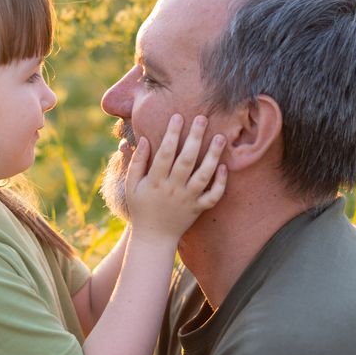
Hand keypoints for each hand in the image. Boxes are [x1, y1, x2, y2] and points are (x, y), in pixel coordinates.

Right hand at [125, 114, 227, 242]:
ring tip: (220, 137)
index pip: (164, 154)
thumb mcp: (132, 185)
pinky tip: (223, 167)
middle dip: (194, 138)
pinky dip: (220, 183)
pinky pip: (212, 196)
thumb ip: (138, 162)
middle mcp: (173, 189)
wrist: (154, 238)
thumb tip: (145, 139)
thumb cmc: (141, 207)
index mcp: (155, 181)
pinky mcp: (198, 208)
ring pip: (203, 176)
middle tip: (202, 118)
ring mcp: (188, 199)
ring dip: (212, 156)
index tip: (178, 117)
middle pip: (186, 160)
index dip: (171, 134)